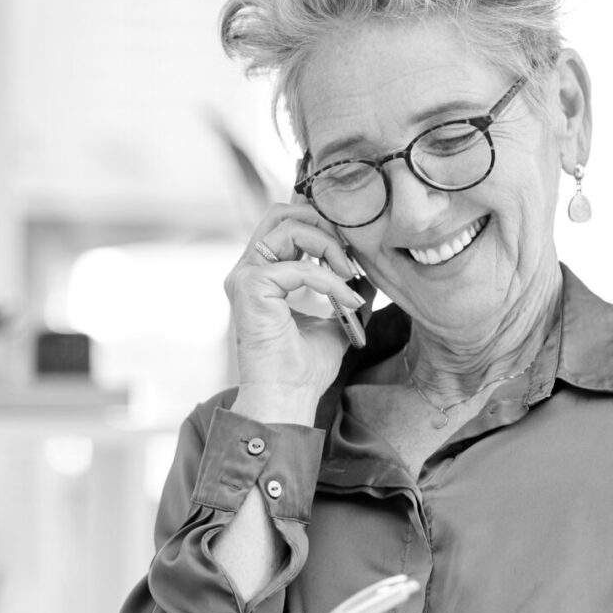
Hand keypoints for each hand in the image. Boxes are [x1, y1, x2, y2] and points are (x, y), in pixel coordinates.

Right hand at [225, 207, 366, 419]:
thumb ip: (343, 292)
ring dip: (328, 246)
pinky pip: (298, 265)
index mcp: (262, 275)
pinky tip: (347, 299)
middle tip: (349, 254)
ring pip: (288, 226)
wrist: (287, 399)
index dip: (322, 227)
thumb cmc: (304, 370)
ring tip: (349, 276)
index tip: (352, 254)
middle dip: (322, 224)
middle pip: (281, 212)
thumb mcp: (334, 321)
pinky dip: (329, 279)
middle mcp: (247, 271)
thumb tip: (367, 273)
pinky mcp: (249, 287)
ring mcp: (245, 277)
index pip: (286, 224)